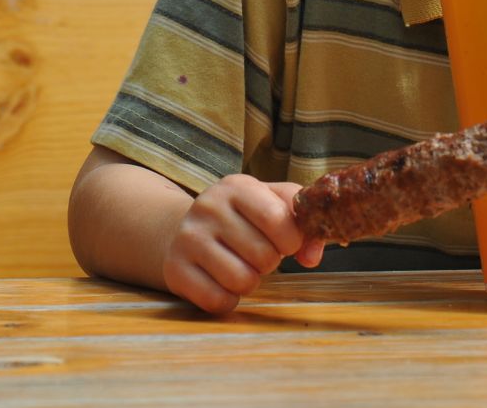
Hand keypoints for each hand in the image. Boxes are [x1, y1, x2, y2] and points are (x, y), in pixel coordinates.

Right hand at [163, 175, 323, 314]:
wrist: (183, 230)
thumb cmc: (239, 219)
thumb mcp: (270, 203)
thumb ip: (300, 222)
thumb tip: (311, 256)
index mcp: (237, 186)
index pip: (278, 219)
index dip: (291, 240)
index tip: (285, 242)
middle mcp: (208, 207)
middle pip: (263, 256)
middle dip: (268, 263)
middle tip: (256, 255)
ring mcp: (188, 237)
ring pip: (241, 281)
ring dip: (249, 282)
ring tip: (239, 267)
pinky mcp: (175, 268)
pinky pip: (218, 300)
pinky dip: (227, 299)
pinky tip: (220, 282)